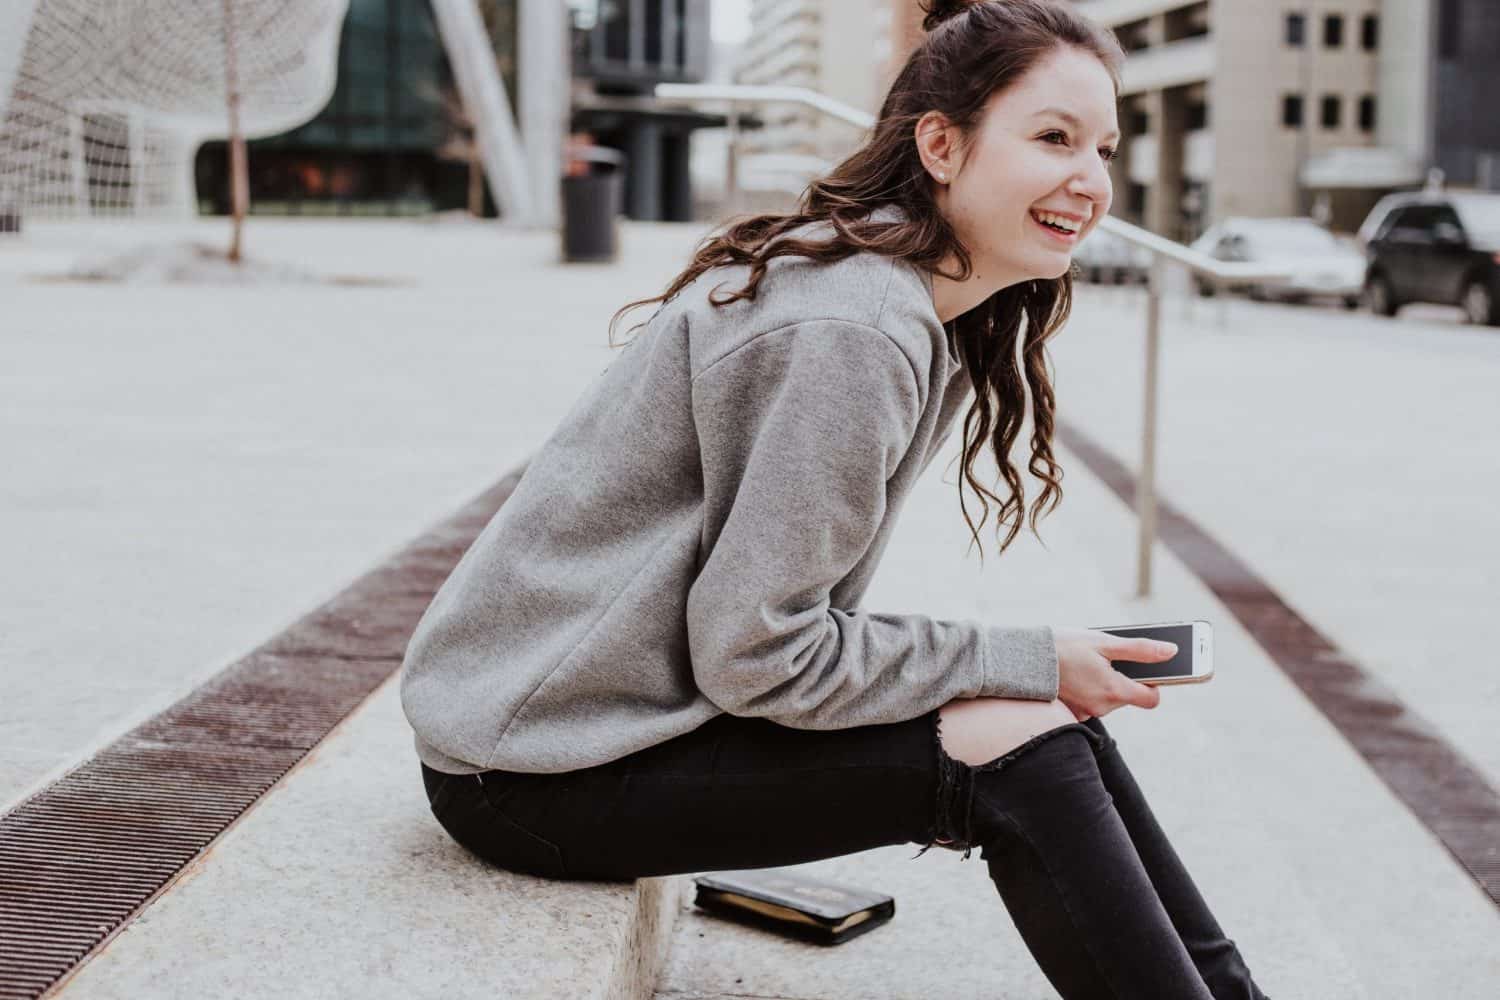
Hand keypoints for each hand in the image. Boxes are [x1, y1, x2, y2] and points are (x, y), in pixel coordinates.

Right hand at [1051, 627, 1174, 720]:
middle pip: (1127, 697)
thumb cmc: (1063, 647)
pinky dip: (1087, 690)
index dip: (1154, 685)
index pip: (1151, 699)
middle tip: (1104, 658)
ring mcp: (1085, 712)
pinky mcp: (1070, 713)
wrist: (1022, 659)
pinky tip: (1074, 674)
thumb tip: (1171, 651)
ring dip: (1103, 683)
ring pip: (1107, 699)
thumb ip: (1140, 650)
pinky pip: (1089, 703)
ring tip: (1084, 663)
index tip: (1146, 672)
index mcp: (1114, 690)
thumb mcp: (1103, 642)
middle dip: (1122, 678)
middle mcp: (1101, 707)